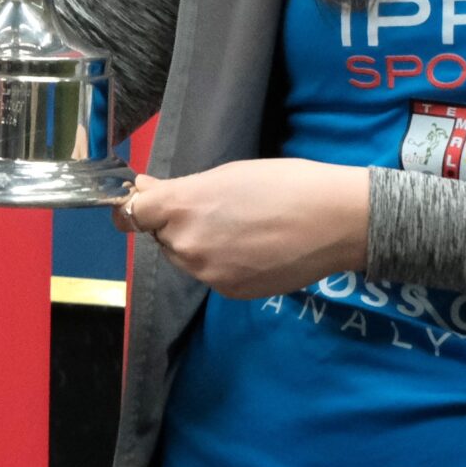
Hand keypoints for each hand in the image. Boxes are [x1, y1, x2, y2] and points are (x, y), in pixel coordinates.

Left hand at [124, 159, 370, 300]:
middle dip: (177, 224)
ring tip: (242, 227)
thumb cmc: (286, 184)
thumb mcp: (227, 174)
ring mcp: (208, 273)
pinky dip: (223, 262)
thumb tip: (143, 189)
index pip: (131, 214)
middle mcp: (186, 245)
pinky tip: (253, 247)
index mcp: (182, 207)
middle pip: (162, 236)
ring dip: (199, 244)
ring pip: (186, 258)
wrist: (334, 221)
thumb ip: (180, 189)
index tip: (145, 201)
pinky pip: (211, 274)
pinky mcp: (229, 292)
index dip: (135, 206)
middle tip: (216, 208)